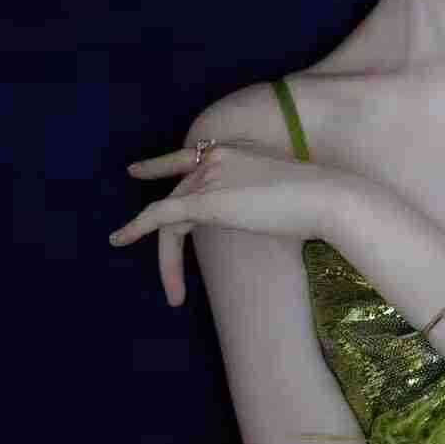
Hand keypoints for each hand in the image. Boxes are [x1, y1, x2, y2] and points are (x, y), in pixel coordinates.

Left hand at [110, 141, 343, 305]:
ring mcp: (208, 176)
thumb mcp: (279, 193)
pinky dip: (136, 228)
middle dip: (166, 237)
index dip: (158, 165)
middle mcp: (215, 157)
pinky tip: (120, 240)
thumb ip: (255, 198)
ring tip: (173, 293)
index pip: (188, 157)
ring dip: (167, 258)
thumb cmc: (316, 201)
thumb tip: (250, 214)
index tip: (136, 170)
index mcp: (234, 150)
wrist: (324, 197)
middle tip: (171, 278)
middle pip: (178, 198)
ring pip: (170, 216)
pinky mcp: (204, 199)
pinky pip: (160, 217)